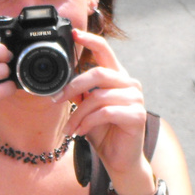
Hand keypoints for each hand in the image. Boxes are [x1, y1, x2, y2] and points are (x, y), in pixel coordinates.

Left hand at [65, 29, 151, 194]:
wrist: (120, 161)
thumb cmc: (105, 134)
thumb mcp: (87, 110)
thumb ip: (80, 94)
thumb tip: (63, 83)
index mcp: (118, 78)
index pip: (106, 51)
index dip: (91, 40)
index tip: (74, 34)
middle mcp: (129, 84)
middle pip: (98, 73)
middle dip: (73, 87)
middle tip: (57, 100)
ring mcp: (135, 99)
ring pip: (98, 96)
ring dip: (78, 113)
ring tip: (70, 128)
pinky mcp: (137, 115)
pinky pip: (105, 112)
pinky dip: (88, 122)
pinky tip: (81, 132)